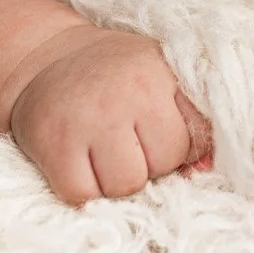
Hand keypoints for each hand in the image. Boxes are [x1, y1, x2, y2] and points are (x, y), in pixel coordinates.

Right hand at [5, 25, 212, 203]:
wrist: (45, 57)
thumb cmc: (114, 72)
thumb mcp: (158, 75)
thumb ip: (191, 115)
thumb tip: (208, 168)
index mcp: (156, 74)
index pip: (191, 141)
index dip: (175, 146)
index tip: (155, 135)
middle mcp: (122, 94)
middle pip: (161, 166)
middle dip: (148, 164)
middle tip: (126, 143)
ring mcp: (84, 120)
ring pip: (124, 186)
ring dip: (116, 181)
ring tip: (104, 153)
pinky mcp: (51, 144)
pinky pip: (81, 196)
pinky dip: (82, 189)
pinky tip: (78, 162)